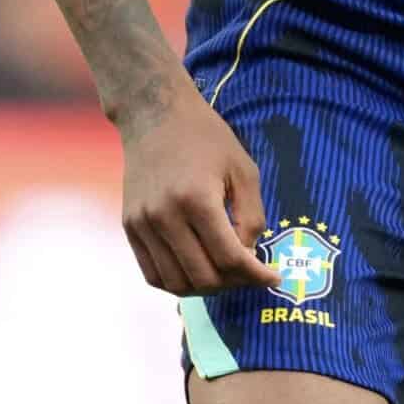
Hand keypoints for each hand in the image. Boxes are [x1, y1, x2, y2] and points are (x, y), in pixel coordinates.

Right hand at [119, 81, 273, 296]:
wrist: (155, 115)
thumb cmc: (206, 137)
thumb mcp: (243, 168)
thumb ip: (251, 215)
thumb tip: (249, 255)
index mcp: (197, 198)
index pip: (229, 257)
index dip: (256, 275)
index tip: (274, 277)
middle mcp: (164, 217)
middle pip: (203, 276)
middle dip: (235, 283)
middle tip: (252, 273)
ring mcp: (142, 225)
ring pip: (176, 283)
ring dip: (207, 289)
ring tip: (227, 275)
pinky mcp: (130, 227)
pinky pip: (153, 274)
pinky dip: (178, 283)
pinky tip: (198, 272)